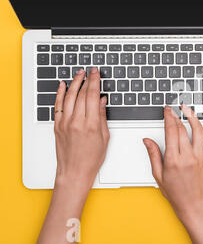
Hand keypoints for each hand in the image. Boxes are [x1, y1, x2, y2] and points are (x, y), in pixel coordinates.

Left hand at [35, 68, 109, 243]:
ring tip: (79, 74)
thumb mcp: (104, 137)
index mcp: (92, 124)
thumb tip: (101, 101)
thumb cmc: (91, 159)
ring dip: (75, 83)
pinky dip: (60, 93)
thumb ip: (102, 116)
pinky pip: (58, 105)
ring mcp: (65, 123)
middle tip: (90, 70)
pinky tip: (63, 85)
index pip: (93, 96)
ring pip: (70, 96)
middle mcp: (77, 122)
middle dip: (87, 79)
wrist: (74, 172)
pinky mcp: (57, 126)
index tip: (96, 73)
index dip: (95, 81)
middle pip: (82, 94)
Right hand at [143, 105, 202, 243]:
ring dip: (193, 116)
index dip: (168, 117)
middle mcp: (188, 156)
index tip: (167, 110)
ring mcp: (200, 156)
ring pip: (198, 130)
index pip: (171, 132)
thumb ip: (153, 155)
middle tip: (174, 109)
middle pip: (183, 129)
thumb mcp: (158, 175)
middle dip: (177, 116)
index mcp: (173, 160)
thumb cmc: (176, 193)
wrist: (194, 205)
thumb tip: (147, 140)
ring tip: (188, 109)